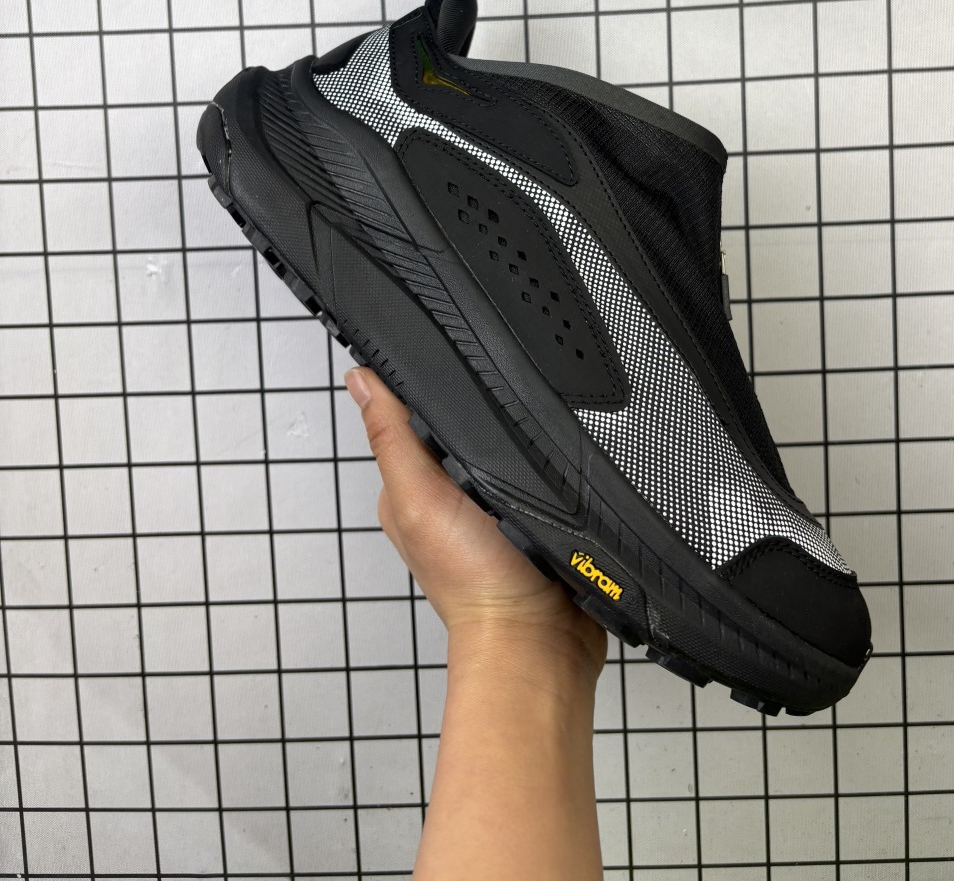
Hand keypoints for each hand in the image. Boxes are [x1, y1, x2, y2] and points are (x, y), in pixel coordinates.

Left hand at [346, 367, 607, 686]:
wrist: (540, 640)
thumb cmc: (476, 583)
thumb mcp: (421, 499)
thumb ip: (392, 440)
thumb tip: (360, 380)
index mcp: (409, 486)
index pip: (409, 413)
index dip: (424, 384)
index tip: (447, 360)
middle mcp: (445, 495)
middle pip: (458, 427)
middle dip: (477, 411)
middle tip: (498, 408)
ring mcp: (487, 506)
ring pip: (498, 446)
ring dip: (513, 439)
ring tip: (525, 443)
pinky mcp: (524, 516)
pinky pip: (530, 472)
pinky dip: (538, 466)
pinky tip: (545, 465)